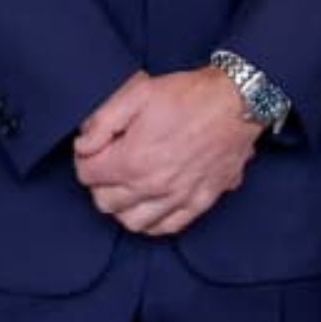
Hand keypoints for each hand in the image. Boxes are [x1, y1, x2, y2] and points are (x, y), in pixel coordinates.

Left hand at [72, 68, 260, 236]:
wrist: (237, 102)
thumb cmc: (189, 95)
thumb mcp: (137, 93)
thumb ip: (102, 121)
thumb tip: (83, 145)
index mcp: (133, 160)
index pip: (88, 175)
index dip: (84, 160)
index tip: (93, 151)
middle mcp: (153, 185)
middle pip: (105, 202)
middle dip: (100, 184)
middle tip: (108, 167)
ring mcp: (178, 197)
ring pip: (132, 222)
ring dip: (123, 207)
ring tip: (127, 188)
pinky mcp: (200, 201)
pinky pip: (167, 227)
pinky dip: (153, 222)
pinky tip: (151, 205)